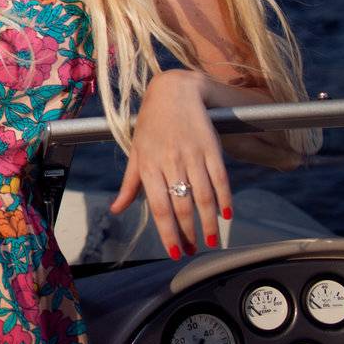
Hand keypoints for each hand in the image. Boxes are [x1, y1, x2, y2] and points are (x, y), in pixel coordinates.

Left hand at [109, 69, 232, 259]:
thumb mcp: (136, 152)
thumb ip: (129, 184)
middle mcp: (170, 160)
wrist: (174, 91)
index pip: (159, 207)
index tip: (176, 252)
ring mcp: (192, 154)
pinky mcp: (211, 147)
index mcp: (148, 164)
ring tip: (212, 239)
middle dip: (189, 232)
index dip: (168, 232)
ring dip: (209, 221)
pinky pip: (220, 178)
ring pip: (203, 195)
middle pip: (182, 205)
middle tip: (195, 251)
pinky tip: (227, 214)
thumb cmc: (151, 125)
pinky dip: (225, 198)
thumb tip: (116, 210)